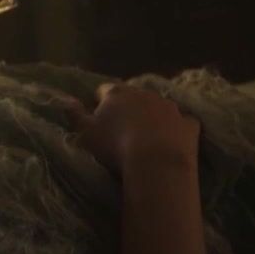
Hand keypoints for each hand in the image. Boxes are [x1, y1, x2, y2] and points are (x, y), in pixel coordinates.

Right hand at [64, 83, 200, 174]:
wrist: (157, 162)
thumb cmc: (115, 145)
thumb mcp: (85, 132)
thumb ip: (74, 114)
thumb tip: (65, 99)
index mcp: (117, 93)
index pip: (104, 90)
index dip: (100, 102)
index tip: (98, 117)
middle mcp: (145, 93)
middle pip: (133, 96)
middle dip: (128, 107)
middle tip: (122, 128)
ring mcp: (170, 107)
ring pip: (158, 107)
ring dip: (152, 116)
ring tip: (146, 137)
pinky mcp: (189, 123)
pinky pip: (181, 123)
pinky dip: (175, 129)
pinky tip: (170, 143)